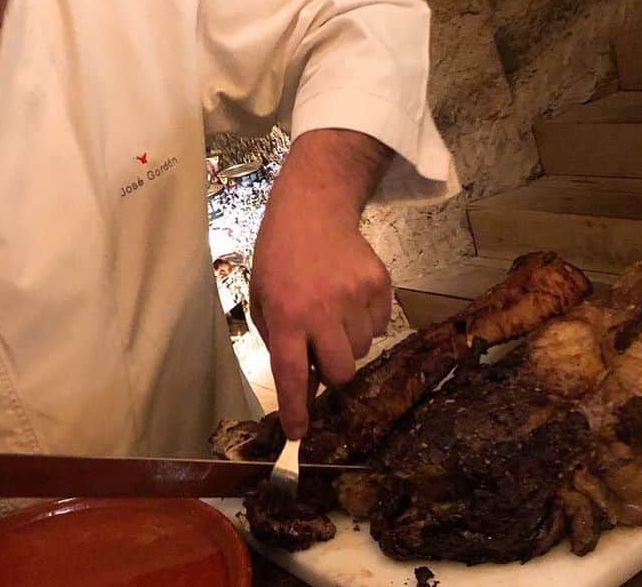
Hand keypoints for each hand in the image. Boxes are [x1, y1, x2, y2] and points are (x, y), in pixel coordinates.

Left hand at [249, 130, 393, 438]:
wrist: (314, 208)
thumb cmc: (279, 256)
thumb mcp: (262, 298)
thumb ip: (280, 340)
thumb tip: (303, 381)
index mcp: (287, 314)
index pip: (293, 374)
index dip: (297, 409)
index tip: (300, 434)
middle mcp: (322, 309)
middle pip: (341, 373)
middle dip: (332, 373)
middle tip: (322, 351)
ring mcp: (355, 297)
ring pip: (362, 350)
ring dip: (347, 342)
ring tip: (332, 310)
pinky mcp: (380, 285)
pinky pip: (380, 326)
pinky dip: (366, 322)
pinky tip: (350, 297)